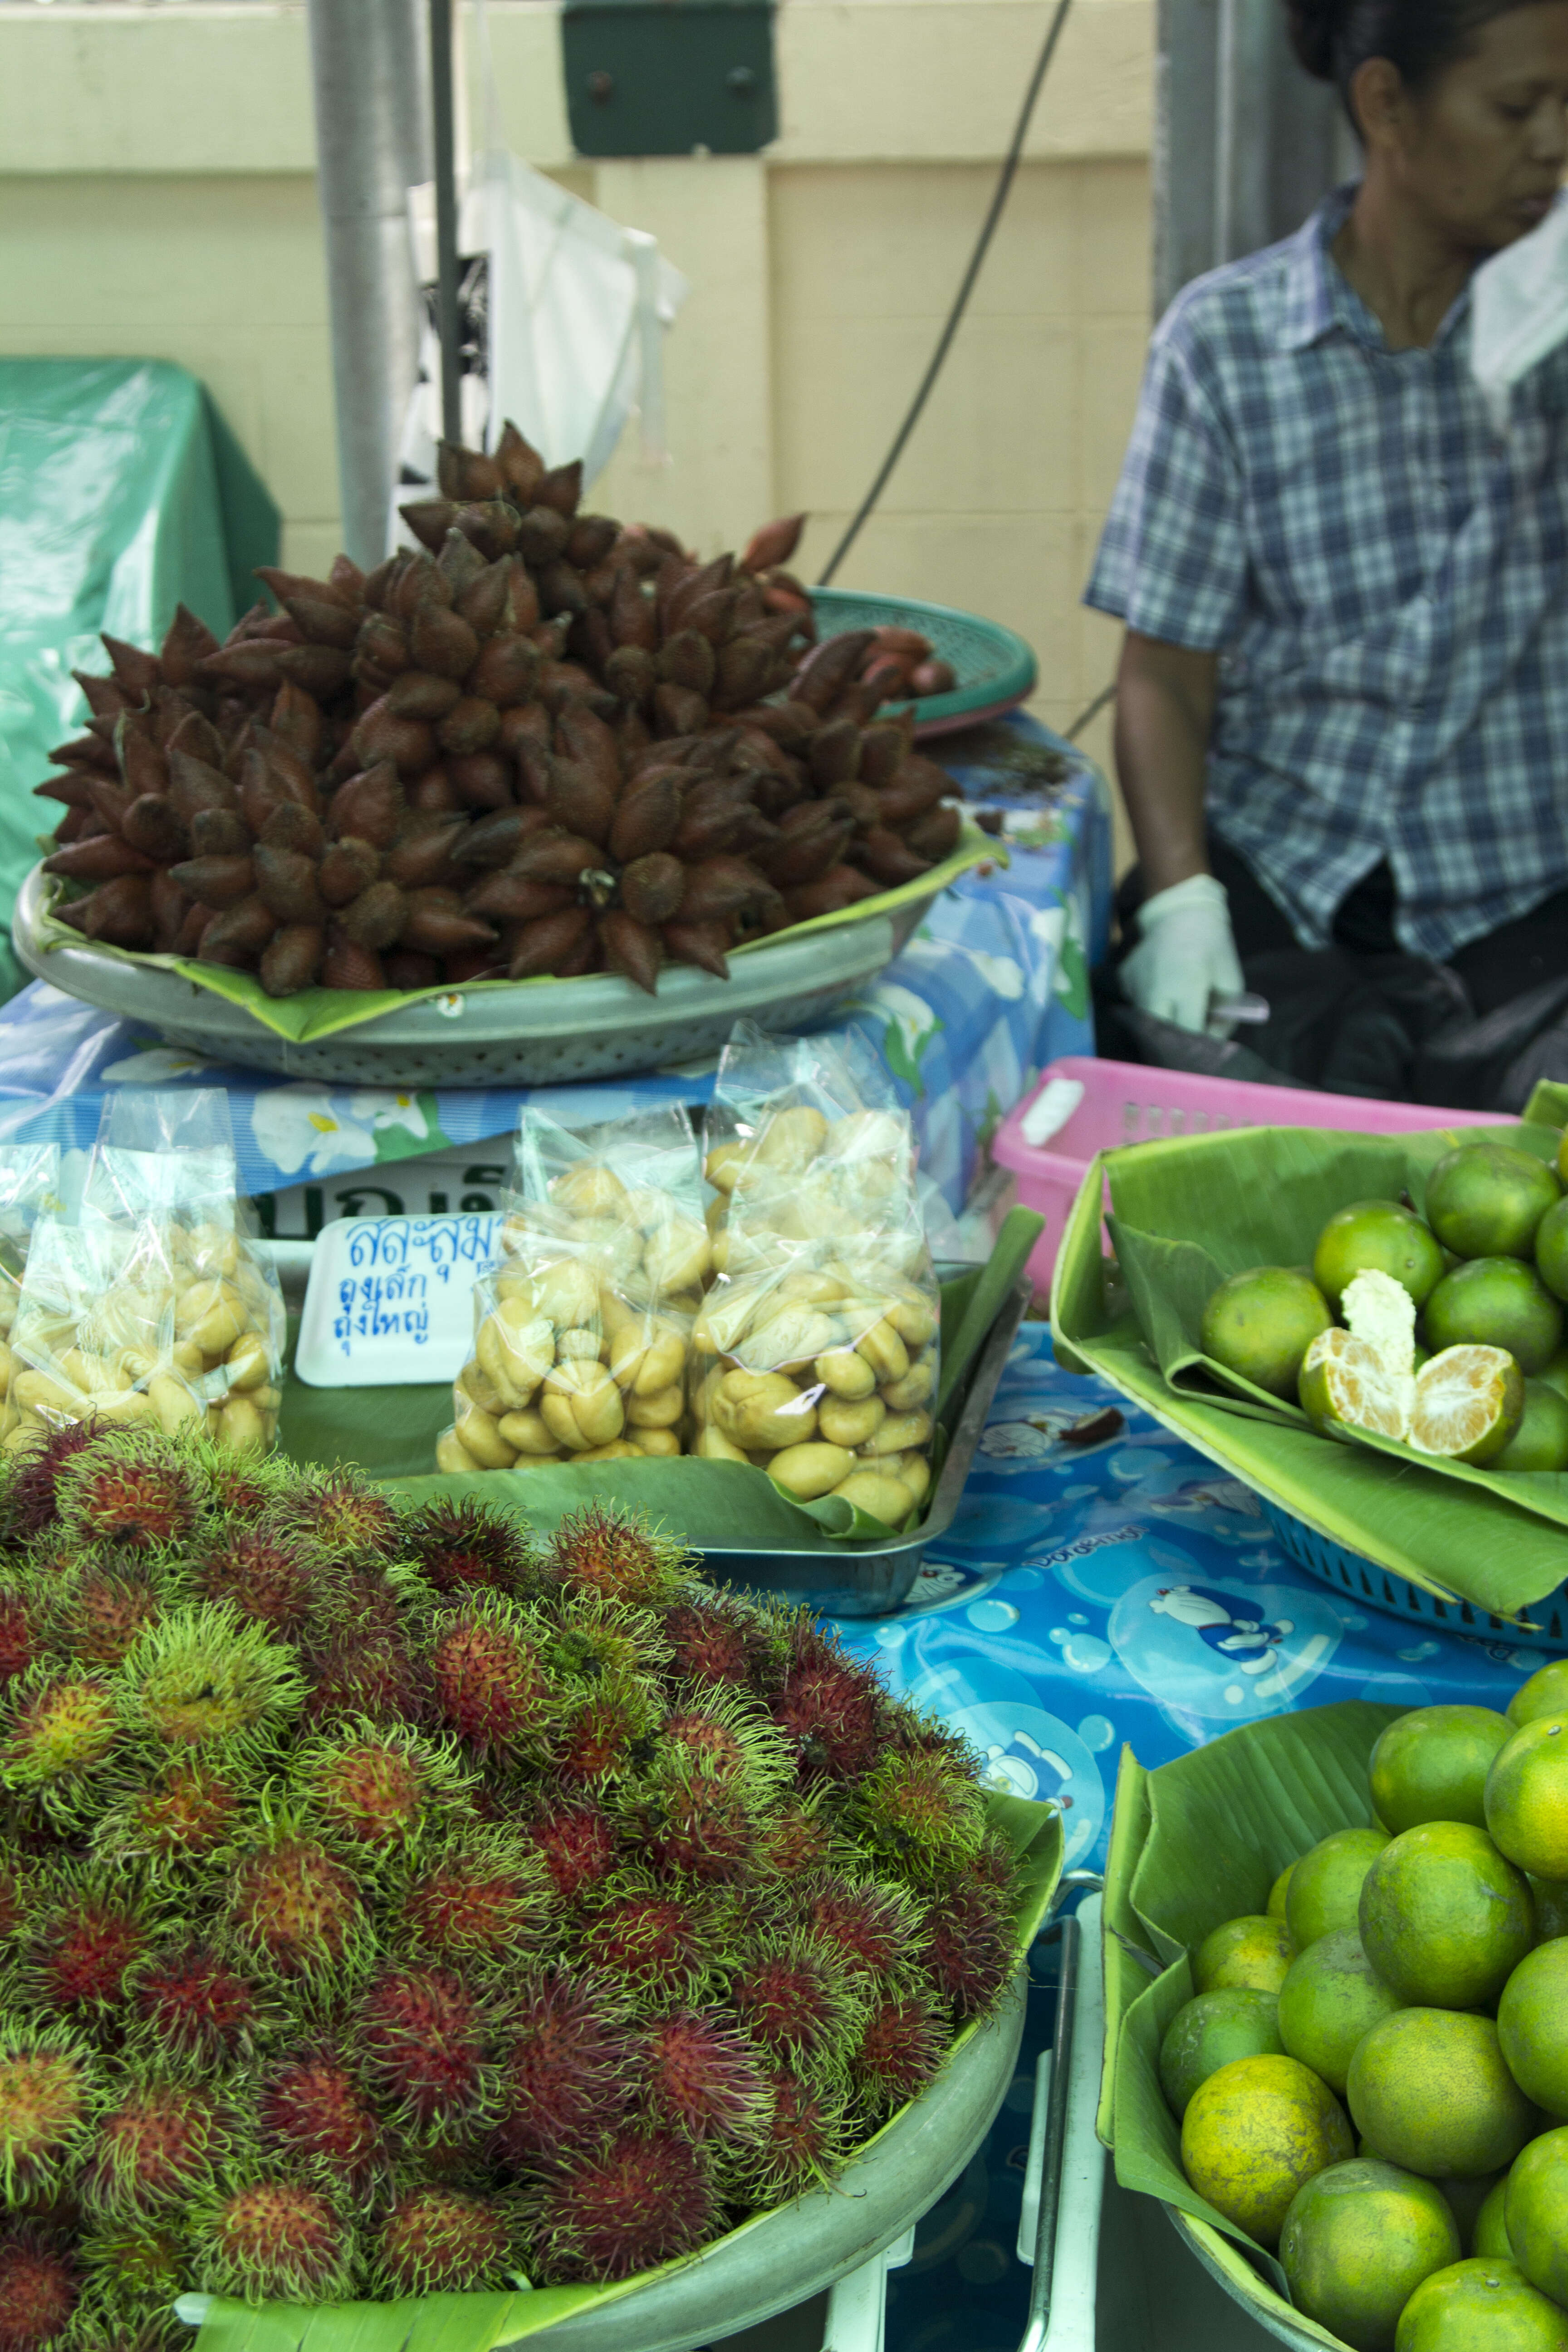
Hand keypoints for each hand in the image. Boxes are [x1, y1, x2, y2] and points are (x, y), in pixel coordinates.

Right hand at [1119, 872, 1244, 1035]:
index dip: (1197, 1044)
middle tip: (1185, 1049)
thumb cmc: (1212, 946)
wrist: (1178, 911)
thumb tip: (1211, 1043)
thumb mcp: (1230, 979)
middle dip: (1172, 1045)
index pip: (1188, 1031)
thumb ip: (1225, 1016)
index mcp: (1188, 984)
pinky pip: (1136, 1005)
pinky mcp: (1125, 979)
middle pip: (1159, 1035)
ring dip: (1161, 1027)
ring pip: (1145, 1023)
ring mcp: (1136, 983)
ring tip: (1174, 1020)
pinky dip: (1150, 1009)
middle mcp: (1157, 987)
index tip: (1205, 1049)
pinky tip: (1162, 996)